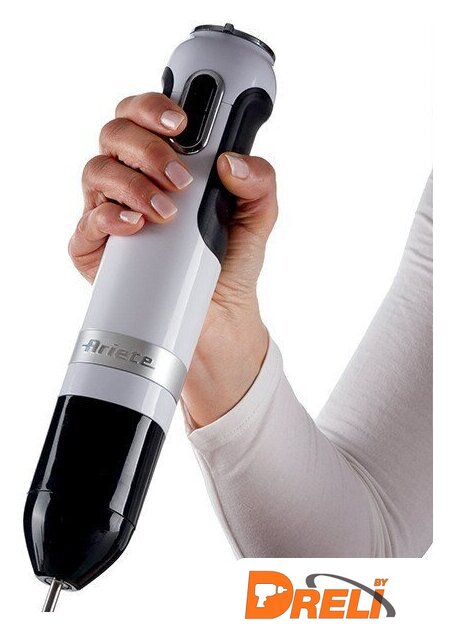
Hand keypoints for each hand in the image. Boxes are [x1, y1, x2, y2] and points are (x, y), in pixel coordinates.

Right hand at [69, 92, 277, 426]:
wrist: (218, 314)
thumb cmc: (230, 260)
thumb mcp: (256, 217)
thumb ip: (259, 182)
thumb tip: (232, 162)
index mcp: (162, 161)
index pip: (144, 115)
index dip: (154, 106)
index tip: (182, 123)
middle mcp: (131, 179)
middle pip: (116, 134)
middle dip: (148, 148)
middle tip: (181, 178)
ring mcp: (108, 212)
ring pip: (97, 171)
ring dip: (132, 184)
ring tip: (167, 212)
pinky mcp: (95, 249)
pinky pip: (87, 223)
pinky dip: (108, 218)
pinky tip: (135, 226)